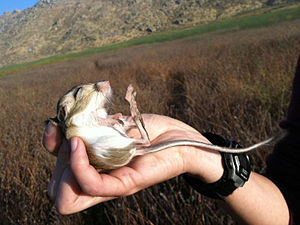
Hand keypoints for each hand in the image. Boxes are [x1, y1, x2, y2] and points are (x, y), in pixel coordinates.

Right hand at [42, 114, 222, 214]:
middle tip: (74, 139)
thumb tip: (54, 125)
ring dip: (63, 166)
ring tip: (78, 141)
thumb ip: (86, 128)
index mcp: (93, 169)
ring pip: (67, 197)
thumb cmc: (146, 130)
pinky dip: (77, 165)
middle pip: (57, 192)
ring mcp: (111, 185)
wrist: (179, 138)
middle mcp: (99, 181)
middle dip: (56, 162)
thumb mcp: (110, 124)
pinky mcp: (126, 184)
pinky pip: (90, 185)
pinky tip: (79, 144)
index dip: (49, 152)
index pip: (56, 181)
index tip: (57, 129)